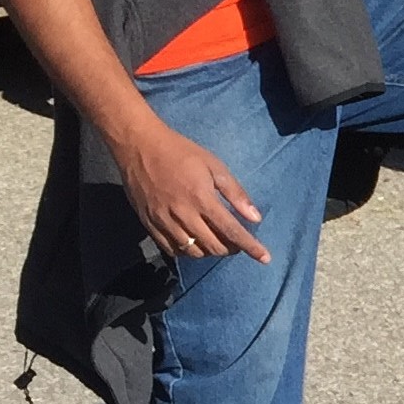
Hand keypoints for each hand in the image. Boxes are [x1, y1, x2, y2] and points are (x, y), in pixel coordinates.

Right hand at [114, 112, 269, 262]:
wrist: (138, 145)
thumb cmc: (180, 152)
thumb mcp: (214, 165)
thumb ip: (236, 193)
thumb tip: (255, 218)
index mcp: (202, 199)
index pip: (232, 231)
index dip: (250, 247)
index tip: (265, 258)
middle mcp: (182, 214)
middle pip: (213, 246)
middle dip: (231, 249)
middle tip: (237, 242)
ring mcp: (163, 221)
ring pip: (193, 252)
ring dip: (210, 252)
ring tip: (217, 242)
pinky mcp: (148, 224)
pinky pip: (171, 249)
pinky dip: (187, 252)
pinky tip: (195, 244)